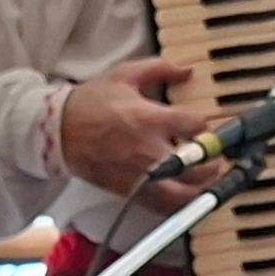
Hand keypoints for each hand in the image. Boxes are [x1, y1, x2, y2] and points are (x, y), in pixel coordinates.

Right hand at [57, 55, 205, 196]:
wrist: (59, 131)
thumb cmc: (91, 103)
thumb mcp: (124, 75)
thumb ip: (160, 69)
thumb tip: (187, 70)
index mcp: (150, 119)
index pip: (196, 125)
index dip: (205, 125)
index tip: (202, 126)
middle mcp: (149, 150)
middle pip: (197, 163)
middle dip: (212, 160)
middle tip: (215, 156)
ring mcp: (141, 174)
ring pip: (184, 191)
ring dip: (202, 187)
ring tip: (207, 179)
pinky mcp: (131, 191)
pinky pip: (163, 206)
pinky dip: (180, 204)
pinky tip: (186, 194)